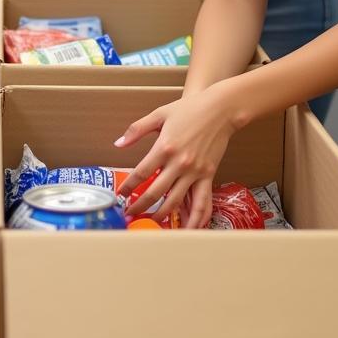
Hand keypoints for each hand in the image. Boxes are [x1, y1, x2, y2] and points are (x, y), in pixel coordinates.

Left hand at [113, 87, 235, 227]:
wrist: (220, 109)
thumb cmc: (188, 109)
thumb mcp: (159, 114)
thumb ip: (136, 130)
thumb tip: (118, 144)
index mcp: (164, 147)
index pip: (141, 173)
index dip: (129, 186)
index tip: (121, 195)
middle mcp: (179, 163)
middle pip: (156, 192)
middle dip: (141, 205)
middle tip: (131, 212)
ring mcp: (195, 171)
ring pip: (176, 201)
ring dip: (162, 214)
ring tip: (152, 221)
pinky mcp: (209, 175)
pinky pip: (202, 202)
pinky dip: (196, 218)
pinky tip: (188, 228)